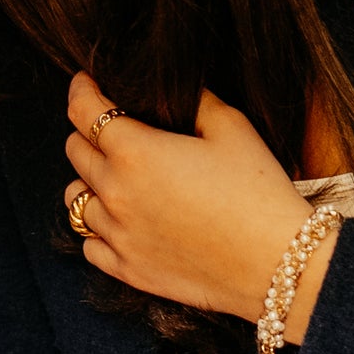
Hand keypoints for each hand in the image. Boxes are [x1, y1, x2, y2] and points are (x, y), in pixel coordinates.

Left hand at [61, 73, 320, 328]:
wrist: (278, 263)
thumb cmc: (259, 192)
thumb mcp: (232, 127)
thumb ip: (195, 101)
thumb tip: (175, 89)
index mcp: (134, 152)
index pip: (83, 112)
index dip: (81, 90)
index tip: (85, 84)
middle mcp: (115, 193)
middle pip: (75, 152)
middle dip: (87, 133)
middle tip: (109, 129)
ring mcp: (117, 235)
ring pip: (75, 200)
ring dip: (89, 182)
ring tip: (112, 178)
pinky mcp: (127, 269)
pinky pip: (90, 245)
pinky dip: (97, 230)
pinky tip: (119, 222)